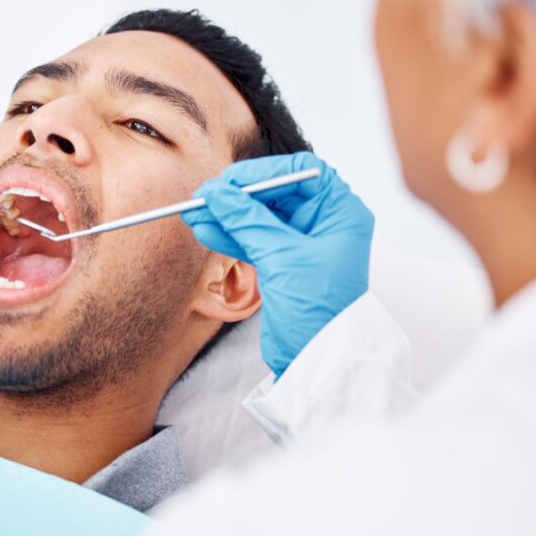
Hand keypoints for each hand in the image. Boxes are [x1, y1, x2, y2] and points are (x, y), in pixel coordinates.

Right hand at [182, 152, 373, 376]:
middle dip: (236, 197)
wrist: (316, 362)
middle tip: (203, 198)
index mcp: (341, 212)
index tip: (227, 182)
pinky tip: (206, 230)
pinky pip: (253, 239)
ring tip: (195, 215)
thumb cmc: (319, 312)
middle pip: (274, 194)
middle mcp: (324, 222)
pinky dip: (229, 235)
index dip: (261, 174)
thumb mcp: (282, 258)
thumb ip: (248, 221)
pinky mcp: (283, 263)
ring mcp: (303, 243)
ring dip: (226, 216)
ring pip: (259, 217)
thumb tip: (218, 194)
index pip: (299, 174)